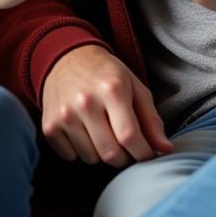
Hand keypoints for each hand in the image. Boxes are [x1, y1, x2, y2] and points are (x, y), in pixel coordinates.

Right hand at [41, 44, 172, 166]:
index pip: (130, 137)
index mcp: (112, 89)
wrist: (65, 58)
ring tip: (101, 130)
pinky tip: (82, 130)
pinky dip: (80, 150)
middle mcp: (86, 102)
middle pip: (111, 154)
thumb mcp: (134, 86)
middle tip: (125, 143)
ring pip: (92, 159)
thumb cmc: (105, 73)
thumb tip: (166, 149)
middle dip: (124, 156)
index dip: (144, 153)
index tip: (148, 153)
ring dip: (101, 152)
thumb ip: (151, 119)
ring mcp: (65, 115)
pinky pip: (71, 157)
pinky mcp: (49, 126)